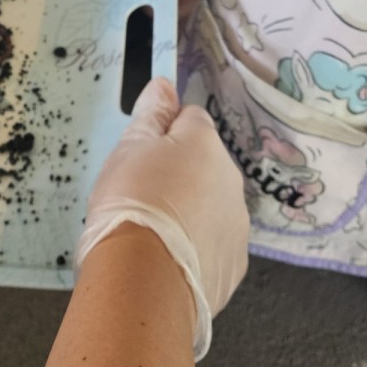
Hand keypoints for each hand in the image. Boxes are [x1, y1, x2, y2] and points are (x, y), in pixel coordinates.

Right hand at [75, 77, 248, 358]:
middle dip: (178, 175)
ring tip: (153, 235)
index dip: (162, 133)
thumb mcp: (129, 149)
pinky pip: (214, 245)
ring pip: (211, 206)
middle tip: (140, 197)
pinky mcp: (234, 265)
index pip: (189, 120)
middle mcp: (231, 179)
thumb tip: (165, 85)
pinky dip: (196, 249)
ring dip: (190, 213)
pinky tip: (168, 261)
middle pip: (203, 165)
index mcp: (205, 144)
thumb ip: (151, 114)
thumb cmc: (131, 202)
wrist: (144, 281)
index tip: (140, 157)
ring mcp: (237, 224)